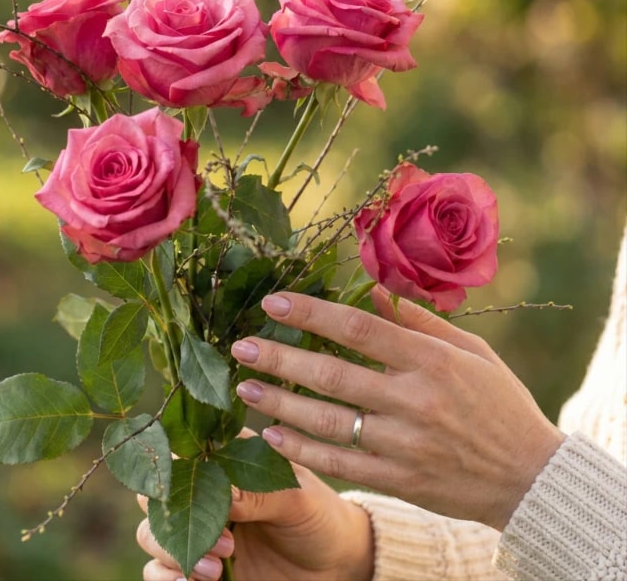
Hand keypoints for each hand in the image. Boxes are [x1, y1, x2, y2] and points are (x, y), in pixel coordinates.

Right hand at [135, 441, 373, 580]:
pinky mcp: (196, 567)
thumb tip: (221, 491)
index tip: (192, 487)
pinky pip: (157, 571)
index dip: (176, 465)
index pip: (180, 450)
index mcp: (224, 459)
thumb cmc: (319, 518)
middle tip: (224, 540)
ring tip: (217, 568)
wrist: (335, 567)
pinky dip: (165, 577)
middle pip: (155, 493)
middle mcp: (204, 491)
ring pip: (150, 533)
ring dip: (172, 551)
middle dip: (174, 516)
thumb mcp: (297, 499)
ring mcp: (198, 529)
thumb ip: (259, 493)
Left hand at [230, 286, 565, 531]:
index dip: (312, 313)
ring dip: (280, 404)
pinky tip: (271, 435)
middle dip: (281, 358)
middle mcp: (415, 401)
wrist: (531, 479)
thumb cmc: (498, 403)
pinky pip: (341, 464)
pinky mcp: (400, 481)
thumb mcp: (469, 351)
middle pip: (333, 375)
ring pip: (329, 422)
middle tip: (241, 346)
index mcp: (432, 361)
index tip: (274, 302)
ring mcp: (405, 445)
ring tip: (245, 386)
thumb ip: (418, 322)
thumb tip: (372, 289)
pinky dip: (302, 451)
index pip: (359, 329)